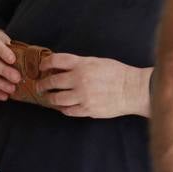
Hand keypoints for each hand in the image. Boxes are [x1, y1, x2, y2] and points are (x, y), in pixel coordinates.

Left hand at [34, 53, 151, 117]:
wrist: (132, 90)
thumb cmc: (117, 73)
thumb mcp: (97, 62)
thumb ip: (79, 64)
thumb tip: (61, 68)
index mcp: (82, 64)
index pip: (56, 60)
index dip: (45, 63)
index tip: (42, 67)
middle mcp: (79, 79)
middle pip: (52, 81)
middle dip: (42, 84)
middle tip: (39, 85)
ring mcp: (82, 96)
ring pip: (57, 99)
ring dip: (50, 98)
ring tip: (48, 97)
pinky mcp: (87, 110)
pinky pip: (68, 111)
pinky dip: (62, 108)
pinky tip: (62, 107)